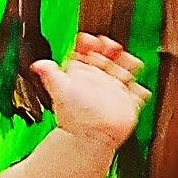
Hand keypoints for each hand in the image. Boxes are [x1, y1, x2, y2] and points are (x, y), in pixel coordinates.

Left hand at [31, 33, 149, 150]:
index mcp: (81, 77)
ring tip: (128, 58)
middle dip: (108, 49)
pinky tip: (138, 81)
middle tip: (109, 44)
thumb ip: (50, 75)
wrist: (90, 138)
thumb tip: (38, 64)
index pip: (85, 55)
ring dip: (126, 62)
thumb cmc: (74, 117)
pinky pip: (136, 92)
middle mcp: (97, 83)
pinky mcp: (127, 102)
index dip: (88, 45)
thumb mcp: (60, 91)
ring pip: (123, 70)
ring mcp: (113, 92)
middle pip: (105, 59)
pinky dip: (139, 87)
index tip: (89, 39)